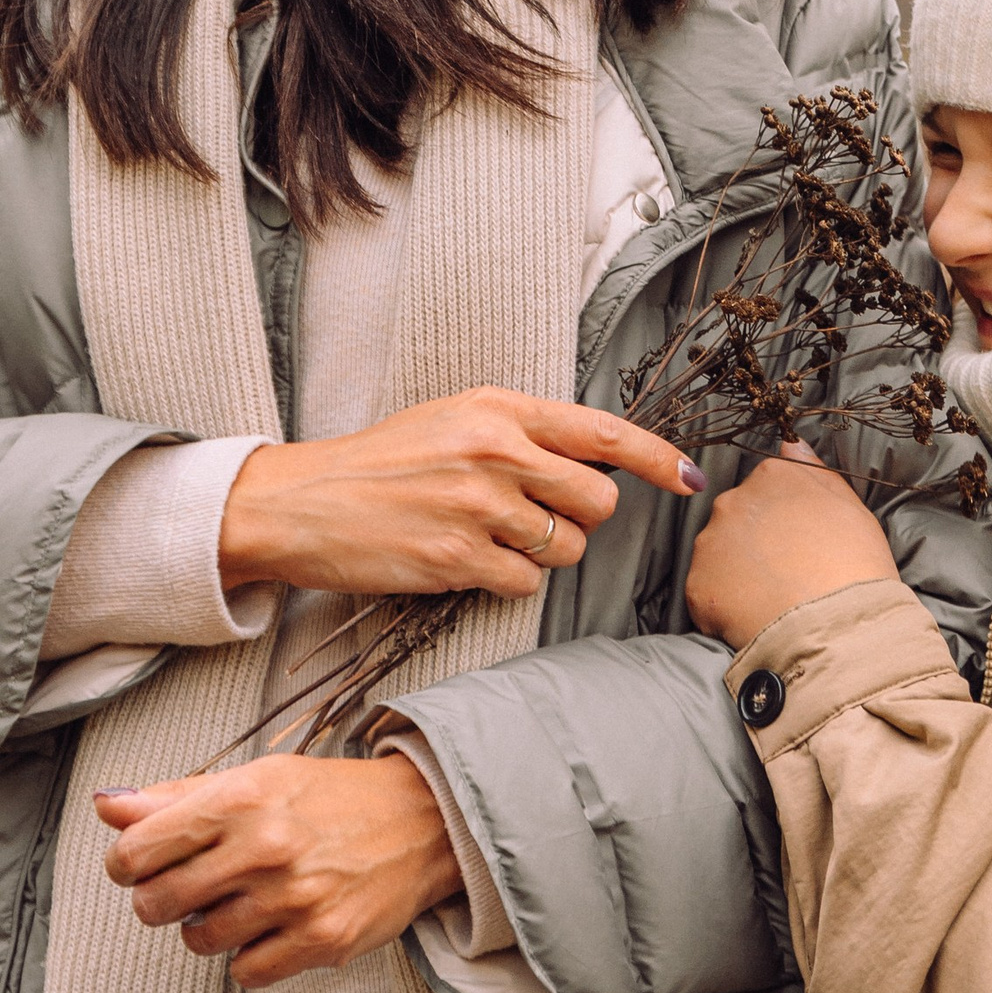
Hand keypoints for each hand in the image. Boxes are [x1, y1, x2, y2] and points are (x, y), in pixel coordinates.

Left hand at [94, 755, 463, 986]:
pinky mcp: (322, 941)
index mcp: (241, 798)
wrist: (423, 822)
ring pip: (199, 942)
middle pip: (157, 905)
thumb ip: (177, 797)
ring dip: (208, 928)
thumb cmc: (330, 798)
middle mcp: (265, 847)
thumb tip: (107, 805)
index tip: (140, 864)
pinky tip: (272, 926)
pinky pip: (245, 973)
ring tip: (241, 902)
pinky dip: (249, 956)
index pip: (136, 850)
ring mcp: (295, 898)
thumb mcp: (254, 779)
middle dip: (160, 902)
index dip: (126, 864)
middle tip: (189, 888)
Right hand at [218, 389, 701, 600]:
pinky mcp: (457, 557)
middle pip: (597, 500)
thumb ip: (523, 433)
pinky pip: (526, 583)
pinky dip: (507, 581)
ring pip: (566, 547)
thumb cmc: (381, 464)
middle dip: (579, 518)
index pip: (603, 432)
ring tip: (491, 537)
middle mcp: (493, 451)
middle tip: (534, 516)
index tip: (689, 477)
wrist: (302, 501)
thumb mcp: (452, 421)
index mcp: (497, 409)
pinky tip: (468, 561)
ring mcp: (476, 506)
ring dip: (543, 555)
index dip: (658, 458)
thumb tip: (600, 460)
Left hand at [685, 447, 900, 650]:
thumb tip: (790, 444)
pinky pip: (707, 595)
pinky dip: (724, 608)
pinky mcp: (697, 585)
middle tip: (785, 574)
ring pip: (717, 555)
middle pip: (736, 519)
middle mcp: (733, 500)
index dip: (782, 522)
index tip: (798, 544)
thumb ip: (813, 472)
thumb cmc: (855, 568)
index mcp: (772, 477)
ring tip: (771, 600)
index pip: (766, 490)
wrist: (837, 628)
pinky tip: (755, 619)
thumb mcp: (851, 508)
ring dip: (736, 574)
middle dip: (754, 544)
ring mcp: (710, 543)